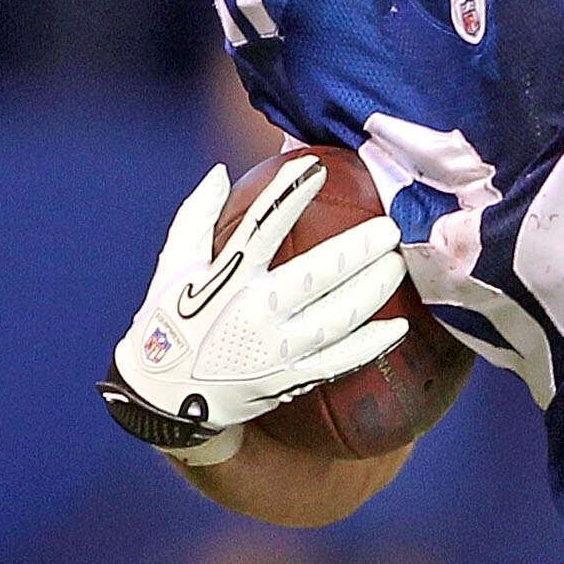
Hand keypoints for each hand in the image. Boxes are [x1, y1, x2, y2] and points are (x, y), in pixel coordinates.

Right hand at [101, 157, 407, 461]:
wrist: (165, 397)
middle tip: (389, 229)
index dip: (290, 194)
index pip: (262, 226)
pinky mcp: (288, 380)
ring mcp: (274, 351)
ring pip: (337, 317)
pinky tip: (398, 326)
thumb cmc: (170, 321)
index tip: (317, 166)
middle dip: (358, 249)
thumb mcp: (172, 265)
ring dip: (373, 290)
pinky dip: (370, 344)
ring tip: (397, 265)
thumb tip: (220, 172)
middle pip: (316, 275)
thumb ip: (196, 215)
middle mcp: (253, 313)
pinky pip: (339, 361)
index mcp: (225, 279)